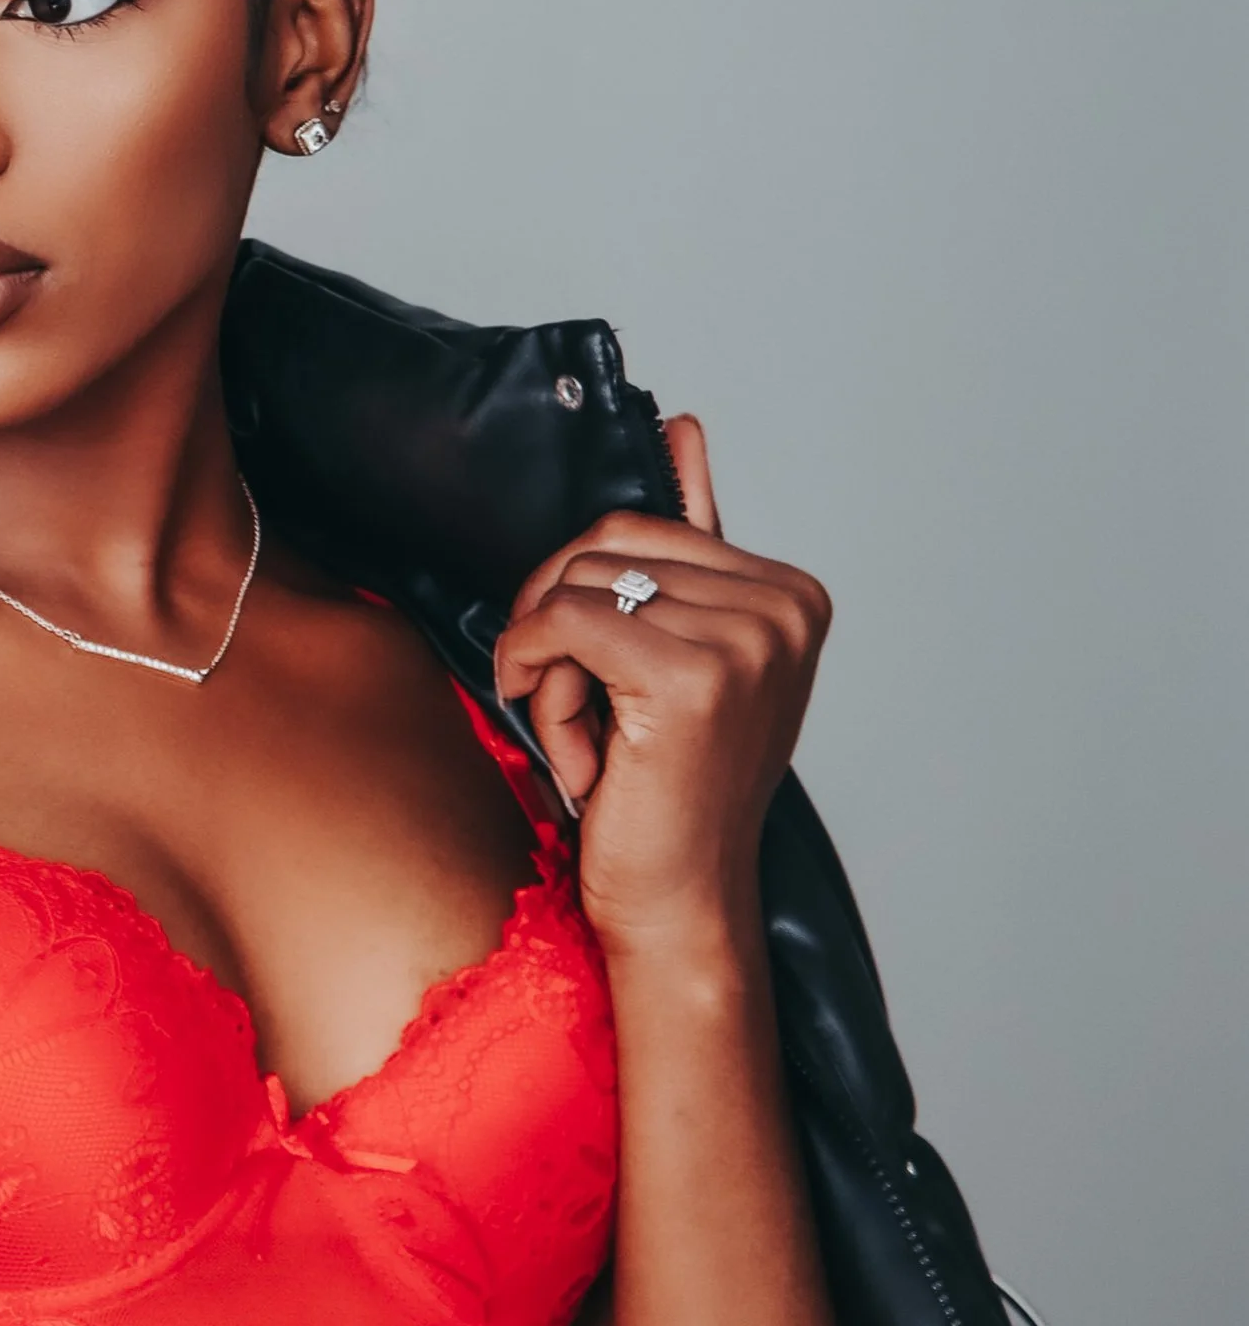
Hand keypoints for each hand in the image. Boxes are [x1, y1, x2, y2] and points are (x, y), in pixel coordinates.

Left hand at [492, 419, 830, 958]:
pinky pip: (559, 624)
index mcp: (792, 592)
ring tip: (594, 742)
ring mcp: (747, 639)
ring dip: (549, 668)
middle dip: (561, 631)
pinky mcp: (693, 677)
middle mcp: (783, 607)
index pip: (640, 526)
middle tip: (590, 718)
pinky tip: (576, 751)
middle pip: (601, 547)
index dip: (586, 599)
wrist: (679, 903)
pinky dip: (533, 678)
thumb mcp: (679, 650)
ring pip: (574, 589)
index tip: (610, 682)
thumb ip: (688, 540)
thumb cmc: (669, 790)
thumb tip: (681, 422)